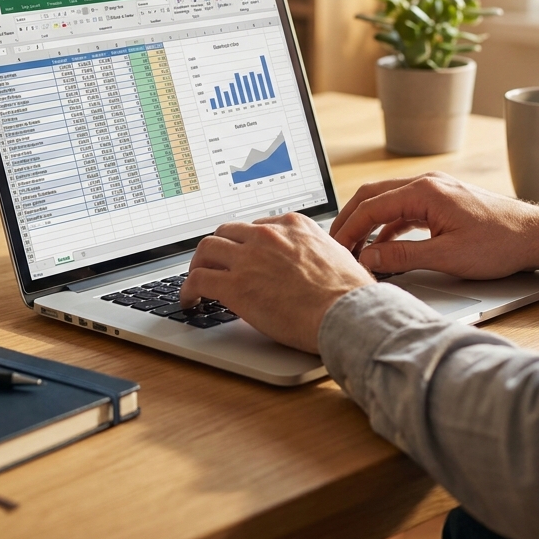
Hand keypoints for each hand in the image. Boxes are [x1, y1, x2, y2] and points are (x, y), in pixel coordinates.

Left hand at [180, 213, 375, 353]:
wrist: (347, 312)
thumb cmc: (350, 294)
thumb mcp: (337, 256)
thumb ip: (317, 253)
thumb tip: (317, 266)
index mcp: (294, 225)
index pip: (256, 225)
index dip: (244, 243)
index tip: (241, 254)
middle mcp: (268, 235)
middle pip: (226, 232)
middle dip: (218, 249)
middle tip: (214, 265)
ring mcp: (249, 258)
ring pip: (207, 249)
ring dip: (198, 265)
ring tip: (196, 281)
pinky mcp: (235, 285)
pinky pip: (198, 279)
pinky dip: (189, 289)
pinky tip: (190, 301)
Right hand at [330, 172, 538, 278]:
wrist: (535, 235)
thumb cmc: (500, 243)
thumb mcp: (447, 256)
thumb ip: (402, 255)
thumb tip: (368, 256)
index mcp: (425, 192)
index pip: (371, 206)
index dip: (349, 229)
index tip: (336, 249)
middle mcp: (427, 184)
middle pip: (373, 196)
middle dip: (351, 220)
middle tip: (335, 244)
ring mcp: (436, 190)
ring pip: (388, 201)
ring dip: (369, 222)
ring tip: (354, 246)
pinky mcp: (443, 201)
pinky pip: (405, 209)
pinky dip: (388, 225)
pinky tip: (383, 245)